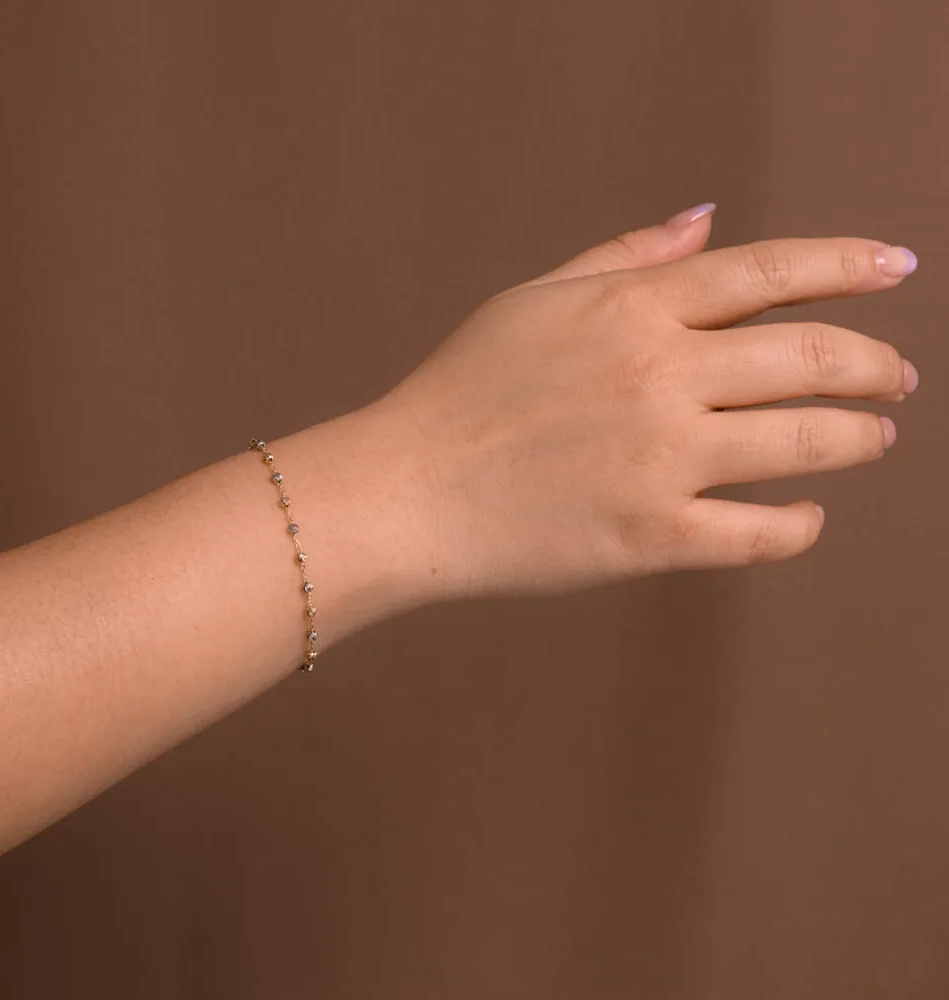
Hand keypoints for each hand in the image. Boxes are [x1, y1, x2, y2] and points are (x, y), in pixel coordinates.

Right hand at [380, 204, 919, 597]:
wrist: (407, 492)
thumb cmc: (461, 391)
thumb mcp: (533, 300)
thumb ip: (623, 256)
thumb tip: (705, 218)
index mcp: (630, 310)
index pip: (767, 271)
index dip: (847, 266)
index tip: (897, 270)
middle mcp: (658, 377)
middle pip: (810, 357)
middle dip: (875, 365)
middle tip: (899, 378)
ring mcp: (659, 460)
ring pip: (804, 443)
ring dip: (858, 437)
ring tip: (874, 436)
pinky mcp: (649, 537)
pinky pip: (759, 535)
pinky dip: (800, 526)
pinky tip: (807, 517)